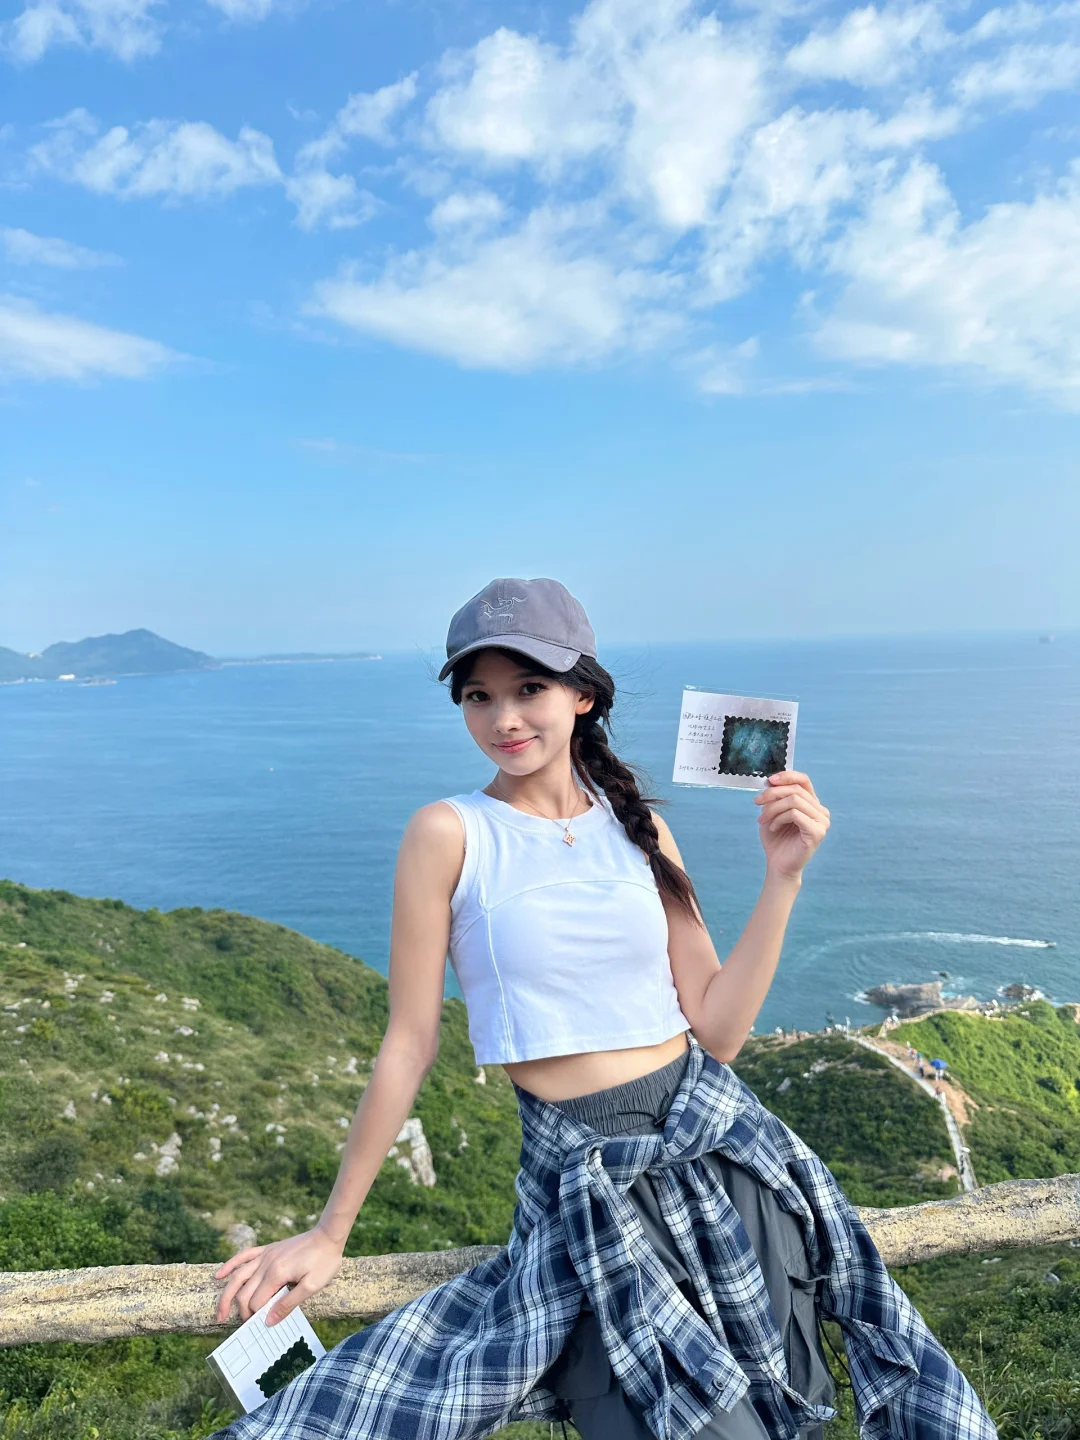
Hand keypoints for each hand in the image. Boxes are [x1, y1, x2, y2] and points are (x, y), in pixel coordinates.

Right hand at [214, 1227, 343, 1326]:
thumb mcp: (312, 1286)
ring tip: (219, 1312)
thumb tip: (268, 1321)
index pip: (257, 1302)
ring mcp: (265, 1255)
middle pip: (244, 1292)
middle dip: (242, 1312)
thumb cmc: (324, 1262)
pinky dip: (230, 1265)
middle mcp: (266, 1263)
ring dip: (226, 1295)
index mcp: (277, 1274)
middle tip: (245, 1327)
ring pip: (238, 1276)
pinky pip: (244, 1255)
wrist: (328, 1235)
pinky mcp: (267, 1249)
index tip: (261, 1328)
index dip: (257, 1317)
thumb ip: (288, 1304)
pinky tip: (219, 1275)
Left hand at [753, 770, 829, 878]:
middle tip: (757, 802)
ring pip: (794, 801)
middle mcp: (821, 811)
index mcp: (812, 803)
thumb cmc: (776, 839)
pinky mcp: (817, 832)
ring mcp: (822, 822)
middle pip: (796, 790)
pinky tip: (773, 828)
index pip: (804, 780)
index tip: (769, 780)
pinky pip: (795, 814)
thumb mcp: (772, 812)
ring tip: (764, 820)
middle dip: (772, 794)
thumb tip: (771, 782)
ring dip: (773, 808)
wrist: (778, 865)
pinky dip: (779, 818)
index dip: (787, 776)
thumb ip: (775, 797)